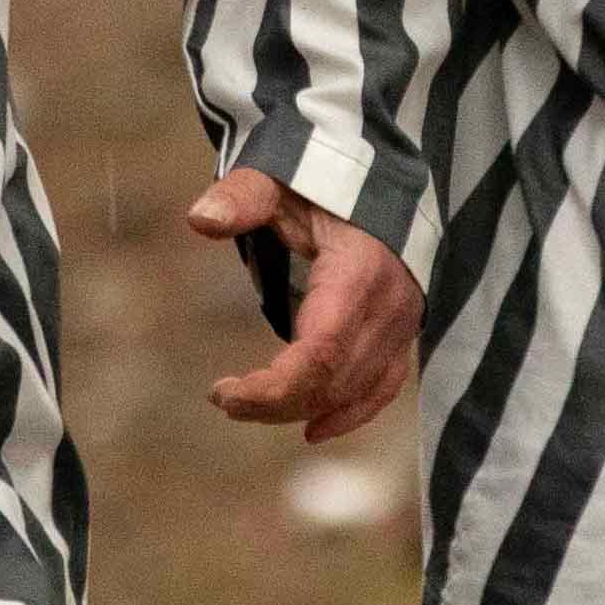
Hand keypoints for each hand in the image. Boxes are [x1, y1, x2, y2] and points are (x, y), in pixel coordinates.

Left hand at [191, 160, 417, 442]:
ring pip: (356, 391)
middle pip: (335, 381)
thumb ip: (241, 197)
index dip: (273, 386)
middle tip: (224, 398)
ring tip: (248, 406)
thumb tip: (200, 219)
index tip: (223, 393)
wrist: (378, 175)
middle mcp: (391, 307)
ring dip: (302, 409)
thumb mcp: (276, 178)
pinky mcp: (404, 333)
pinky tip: (313, 430)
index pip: (321, 352)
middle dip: (276, 402)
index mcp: (360, 272)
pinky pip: (383, 387)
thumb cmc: (321, 177)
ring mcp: (404, 324)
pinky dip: (350, 413)